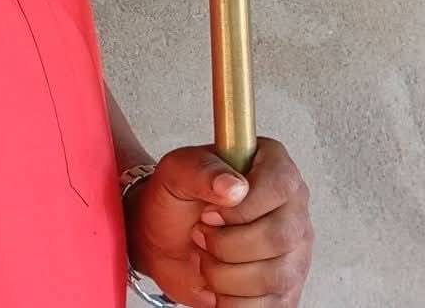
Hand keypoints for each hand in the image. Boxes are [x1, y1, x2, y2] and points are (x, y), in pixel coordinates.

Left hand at [126, 137, 312, 306]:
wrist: (165, 238)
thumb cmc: (176, 199)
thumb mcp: (175, 171)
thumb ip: (200, 169)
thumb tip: (234, 186)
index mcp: (273, 166)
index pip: (279, 186)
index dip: (239, 207)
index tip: (208, 212)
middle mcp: (293, 210)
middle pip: (278, 237)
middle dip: (225, 242)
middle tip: (200, 233)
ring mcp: (295, 254)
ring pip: (274, 277)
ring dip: (224, 273)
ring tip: (207, 255)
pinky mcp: (287, 292)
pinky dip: (232, 301)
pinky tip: (217, 284)